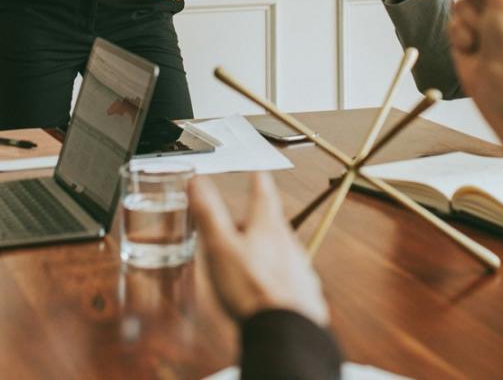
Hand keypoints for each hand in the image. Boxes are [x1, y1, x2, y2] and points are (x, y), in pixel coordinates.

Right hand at [190, 173, 328, 326]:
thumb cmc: (251, 289)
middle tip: (241, 224)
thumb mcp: (220, 248)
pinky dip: (275, 279)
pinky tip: (265, 291)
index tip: (258, 172)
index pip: (263, 195)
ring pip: (282, 252)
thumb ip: (209, 214)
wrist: (286, 331)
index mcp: (267, 227)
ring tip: (248, 261)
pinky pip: (288, 279)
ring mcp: (299, 269)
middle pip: (272, 225)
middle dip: (257, 222)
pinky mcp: (304, 294)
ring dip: (266, 252)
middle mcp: (289, 243)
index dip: (258, 181)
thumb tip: (198, 181)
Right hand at [447, 0, 502, 104]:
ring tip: (482, 39)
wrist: (498, 82)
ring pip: (460, 3)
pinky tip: (472, 49)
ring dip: (469, 22)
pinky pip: (452, 23)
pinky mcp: (466, 35)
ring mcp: (483, 22)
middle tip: (490, 21)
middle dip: (477, 3)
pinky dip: (461, 36)